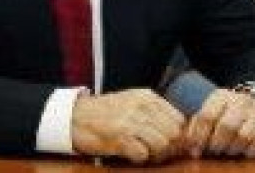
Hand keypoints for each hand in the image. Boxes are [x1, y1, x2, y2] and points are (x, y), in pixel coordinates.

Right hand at [71, 88, 185, 163]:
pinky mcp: (120, 137)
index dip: (176, 134)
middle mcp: (141, 106)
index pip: (179, 119)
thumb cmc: (105, 113)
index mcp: (146, 96)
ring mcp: (131, 121)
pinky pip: (144, 155)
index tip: (167, 142)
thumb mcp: (132, 102)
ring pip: (162, 144)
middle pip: (174, 133)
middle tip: (153, 150)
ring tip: (140, 150)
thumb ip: (155, 112)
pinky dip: (138, 158)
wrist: (74, 117)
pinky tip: (128, 152)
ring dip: (154, 153)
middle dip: (168, 146)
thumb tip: (180, 133)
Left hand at [186, 88, 254, 158]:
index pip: (207, 116)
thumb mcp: (211, 108)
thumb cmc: (226, 111)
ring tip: (226, 150)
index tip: (194, 150)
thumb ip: (197, 124)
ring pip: (243, 136)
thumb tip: (190, 147)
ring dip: (231, 149)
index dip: (199, 136)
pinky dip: (249, 151)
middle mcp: (240, 102)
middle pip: (226, 127)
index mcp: (221, 96)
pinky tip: (242, 150)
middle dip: (216, 144)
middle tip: (212, 150)